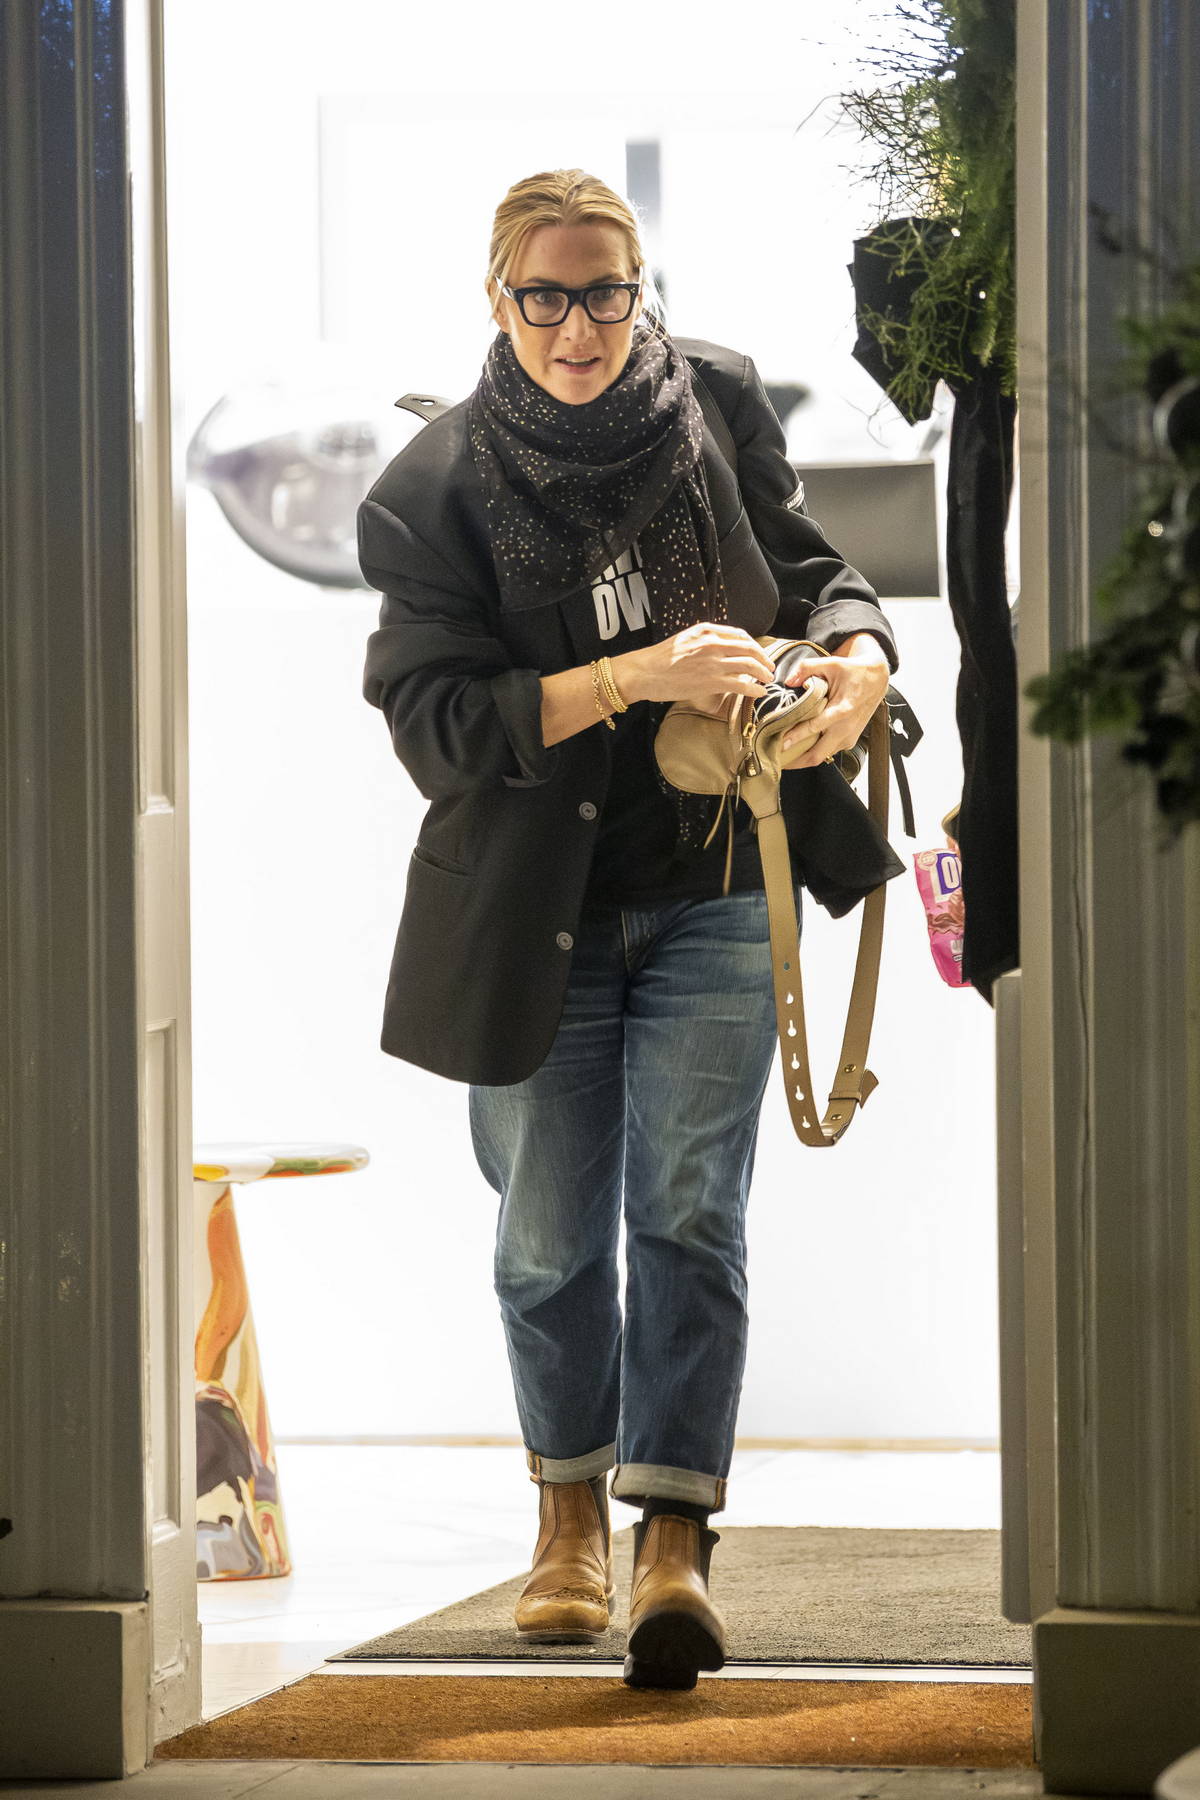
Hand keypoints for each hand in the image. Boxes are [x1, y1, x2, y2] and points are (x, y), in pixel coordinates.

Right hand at [620, 624, 774, 709]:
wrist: (644, 672)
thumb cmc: (659, 659)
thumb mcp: (684, 640)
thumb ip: (703, 642)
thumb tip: (719, 650)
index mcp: (706, 631)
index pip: (740, 635)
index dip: (754, 645)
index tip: (759, 653)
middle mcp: (713, 643)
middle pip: (750, 648)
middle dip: (764, 659)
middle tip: (770, 668)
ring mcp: (713, 662)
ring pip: (750, 665)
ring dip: (763, 673)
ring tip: (767, 680)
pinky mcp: (712, 681)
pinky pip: (742, 684)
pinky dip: (755, 688)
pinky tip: (759, 692)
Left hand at [776, 634, 889, 769]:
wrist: (877, 680)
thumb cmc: (854, 672)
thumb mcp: (831, 663)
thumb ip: (807, 669)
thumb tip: (788, 681)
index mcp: (843, 710)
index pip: (815, 728)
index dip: (796, 737)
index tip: (780, 744)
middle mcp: (846, 728)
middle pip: (817, 755)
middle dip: (795, 761)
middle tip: (776, 760)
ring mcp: (849, 737)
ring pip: (822, 757)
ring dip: (803, 759)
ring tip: (783, 757)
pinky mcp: (850, 740)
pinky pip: (828, 752)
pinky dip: (813, 753)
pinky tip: (799, 750)